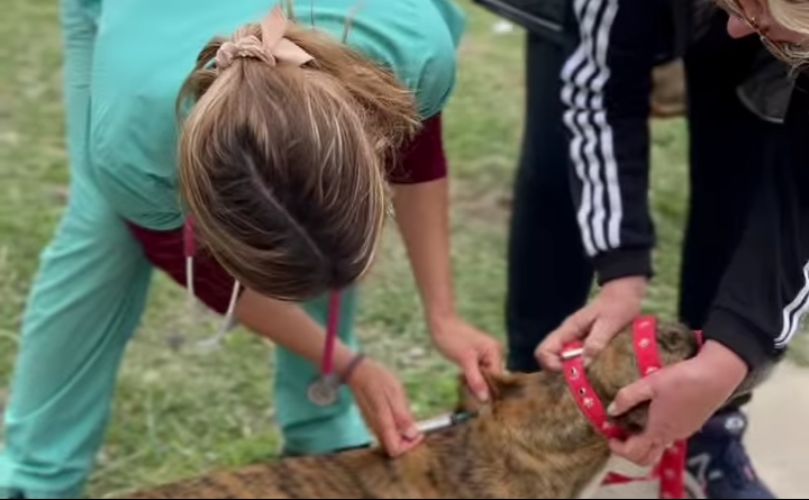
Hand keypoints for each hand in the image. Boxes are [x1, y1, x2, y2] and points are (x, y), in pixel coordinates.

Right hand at [347, 358, 422, 457]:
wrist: (359, 370)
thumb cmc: (377, 380)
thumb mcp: (394, 394)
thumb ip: (402, 416)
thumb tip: (412, 435)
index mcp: (383, 424)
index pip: (395, 450)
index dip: (409, 445)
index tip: (418, 432)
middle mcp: (376, 428)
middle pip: (393, 446)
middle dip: (407, 439)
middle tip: (414, 421)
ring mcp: (373, 424)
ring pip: (390, 438)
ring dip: (402, 431)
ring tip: (406, 412)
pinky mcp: (373, 418)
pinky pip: (387, 429)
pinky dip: (396, 425)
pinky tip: (399, 409)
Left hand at [430, 315, 503, 402]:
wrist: (440, 323)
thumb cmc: (452, 338)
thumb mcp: (465, 360)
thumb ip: (476, 380)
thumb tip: (485, 399)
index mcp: (495, 352)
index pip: (498, 379)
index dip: (491, 392)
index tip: (484, 407)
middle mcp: (494, 353)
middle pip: (492, 379)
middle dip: (483, 389)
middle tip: (474, 403)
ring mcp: (486, 354)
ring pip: (484, 377)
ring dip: (477, 385)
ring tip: (469, 395)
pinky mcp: (476, 356)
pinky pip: (478, 372)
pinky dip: (472, 379)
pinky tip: (465, 385)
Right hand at [536, 276, 647, 370]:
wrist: (626, 292)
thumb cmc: (618, 305)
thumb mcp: (609, 324)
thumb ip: (596, 342)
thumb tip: (583, 363)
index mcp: (569, 329)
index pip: (543, 350)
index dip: (551, 364)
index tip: (571, 371)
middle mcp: (568, 335)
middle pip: (551, 358)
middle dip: (564, 370)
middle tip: (585, 375)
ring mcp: (576, 338)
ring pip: (564, 360)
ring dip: (575, 369)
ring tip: (595, 372)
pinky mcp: (586, 342)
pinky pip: (577, 357)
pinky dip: (585, 365)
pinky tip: (600, 366)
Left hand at [607, 341, 747, 465]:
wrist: (717, 375)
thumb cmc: (682, 379)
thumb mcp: (650, 383)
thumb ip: (628, 397)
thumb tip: (611, 410)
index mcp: (659, 430)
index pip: (635, 453)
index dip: (619, 449)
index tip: (610, 437)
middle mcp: (672, 436)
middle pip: (648, 457)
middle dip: (630, 452)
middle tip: (619, 436)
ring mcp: (684, 431)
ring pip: (660, 445)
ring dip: (643, 441)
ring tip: (633, 421)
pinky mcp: (693, 423)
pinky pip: (671, 435)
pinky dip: (657, 432)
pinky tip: (654, 413)